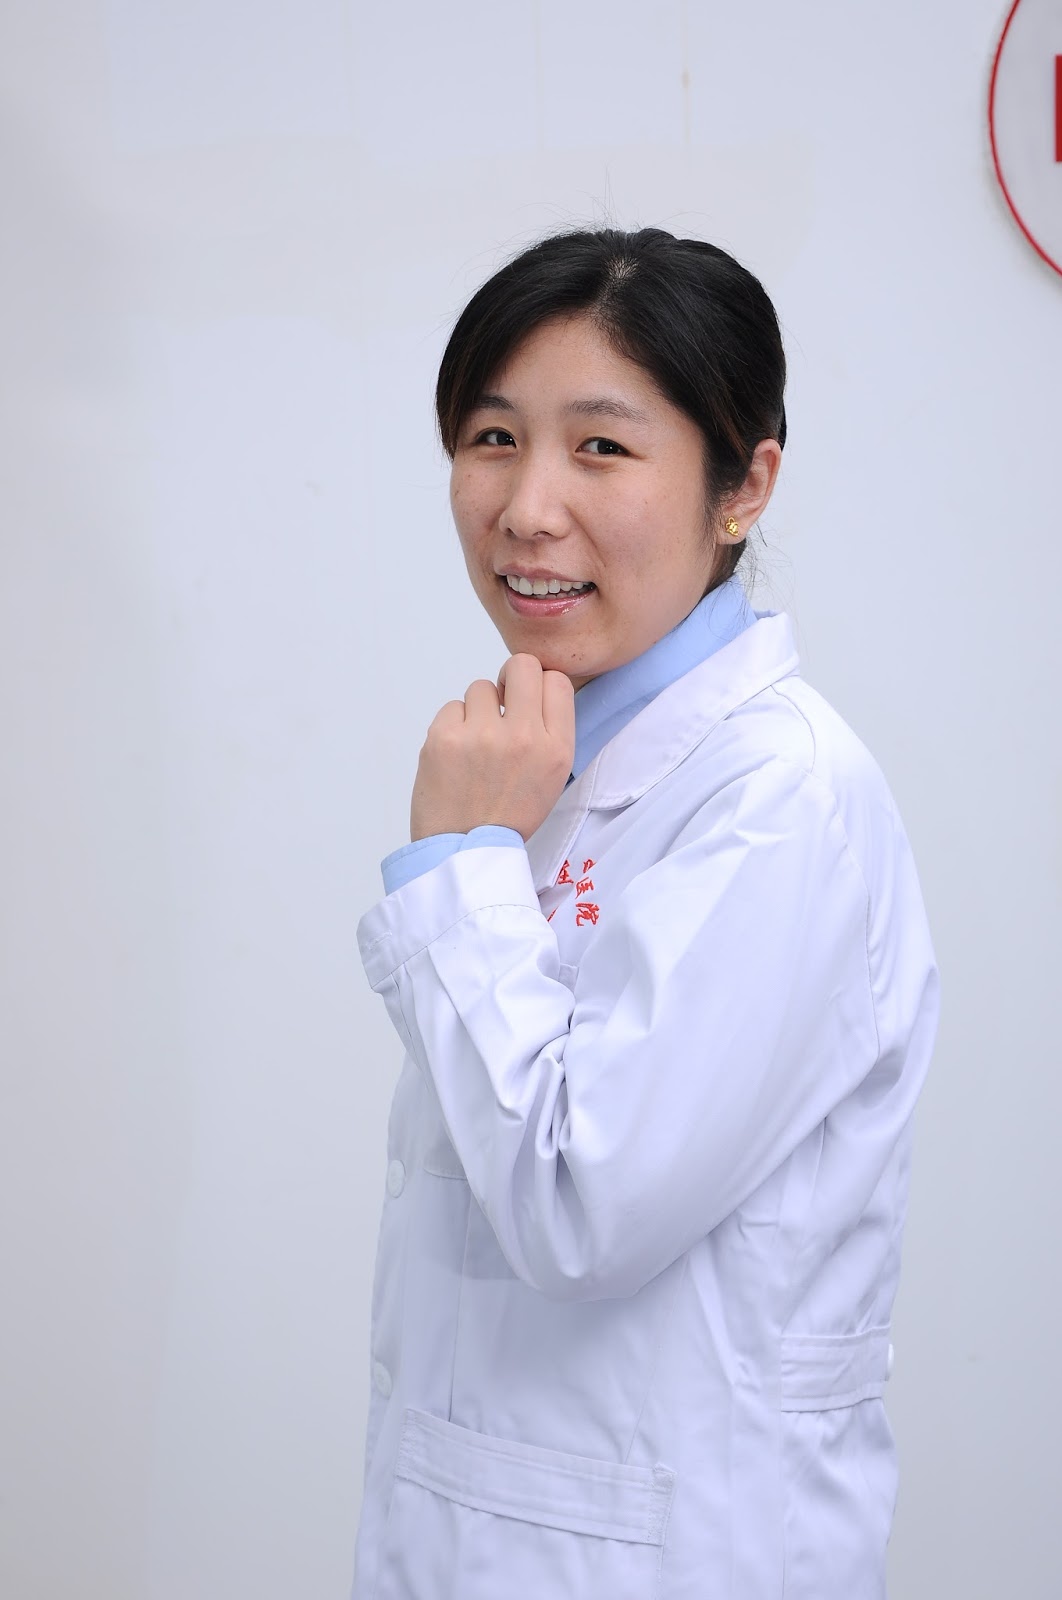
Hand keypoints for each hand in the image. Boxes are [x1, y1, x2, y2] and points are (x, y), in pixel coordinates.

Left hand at [410, 654, 574, 842]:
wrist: (464, 851)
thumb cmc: (507, 816)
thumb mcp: (550, 778)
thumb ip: (549, 733)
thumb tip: (532, 690)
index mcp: (557, 749)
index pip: (557, 681)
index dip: (539, 686)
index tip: (527, 702)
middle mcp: (524, 737)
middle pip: (522, 665)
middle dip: (510, 678)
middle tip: (500, 706)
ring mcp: (483, 734)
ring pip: (480, 687)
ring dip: (477, 711)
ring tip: (475, 747)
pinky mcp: (445, 736)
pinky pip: (451, 707)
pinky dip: (452, 727)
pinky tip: (455, 757)